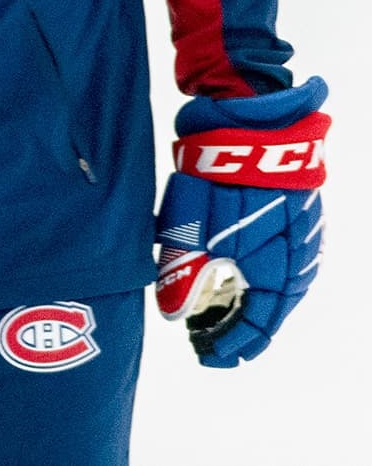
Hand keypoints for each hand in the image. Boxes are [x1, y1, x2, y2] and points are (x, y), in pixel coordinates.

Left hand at [154, 76, 329, 366]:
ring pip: (276, 285)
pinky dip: (256, 275)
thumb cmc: (220, 176)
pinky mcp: (296, 214)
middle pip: (269, 309)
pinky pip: (279, 259)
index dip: (231, 345)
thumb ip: (182, 274)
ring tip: (213, 311)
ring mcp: (302, 237)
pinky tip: (233, 273)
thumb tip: (173, 314)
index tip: (208, 357)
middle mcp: (298, 262)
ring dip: (246, 300)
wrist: (252, 120)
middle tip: (206, 340)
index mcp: (278, 273)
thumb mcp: (189, 228)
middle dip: (236, 327)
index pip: (257, 325)